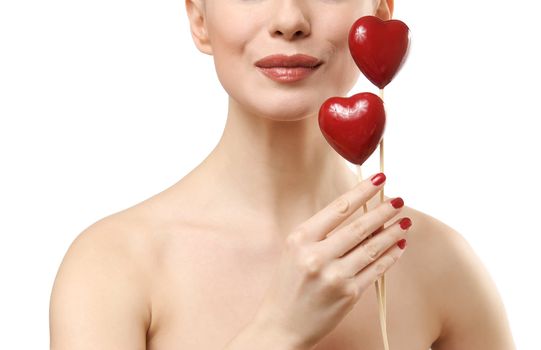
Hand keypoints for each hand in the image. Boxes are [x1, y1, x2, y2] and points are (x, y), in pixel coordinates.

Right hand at [252, 173, 410, 349]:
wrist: (282, 325)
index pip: (339, 208)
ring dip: (393, 232)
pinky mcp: (348, 294)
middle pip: (360, 226)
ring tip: (405, 222)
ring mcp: (334, 276)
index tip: (380, 180)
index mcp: (301, 238)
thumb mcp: (295, 251)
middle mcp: (316, 255)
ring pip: (373, 247)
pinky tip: (399, 247)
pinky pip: (376, 270)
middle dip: (384, 211)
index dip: (363, 192)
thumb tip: (358, 213)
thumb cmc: (289, 285)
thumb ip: (321, 233)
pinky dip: (391, 256)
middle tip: (399, 201)